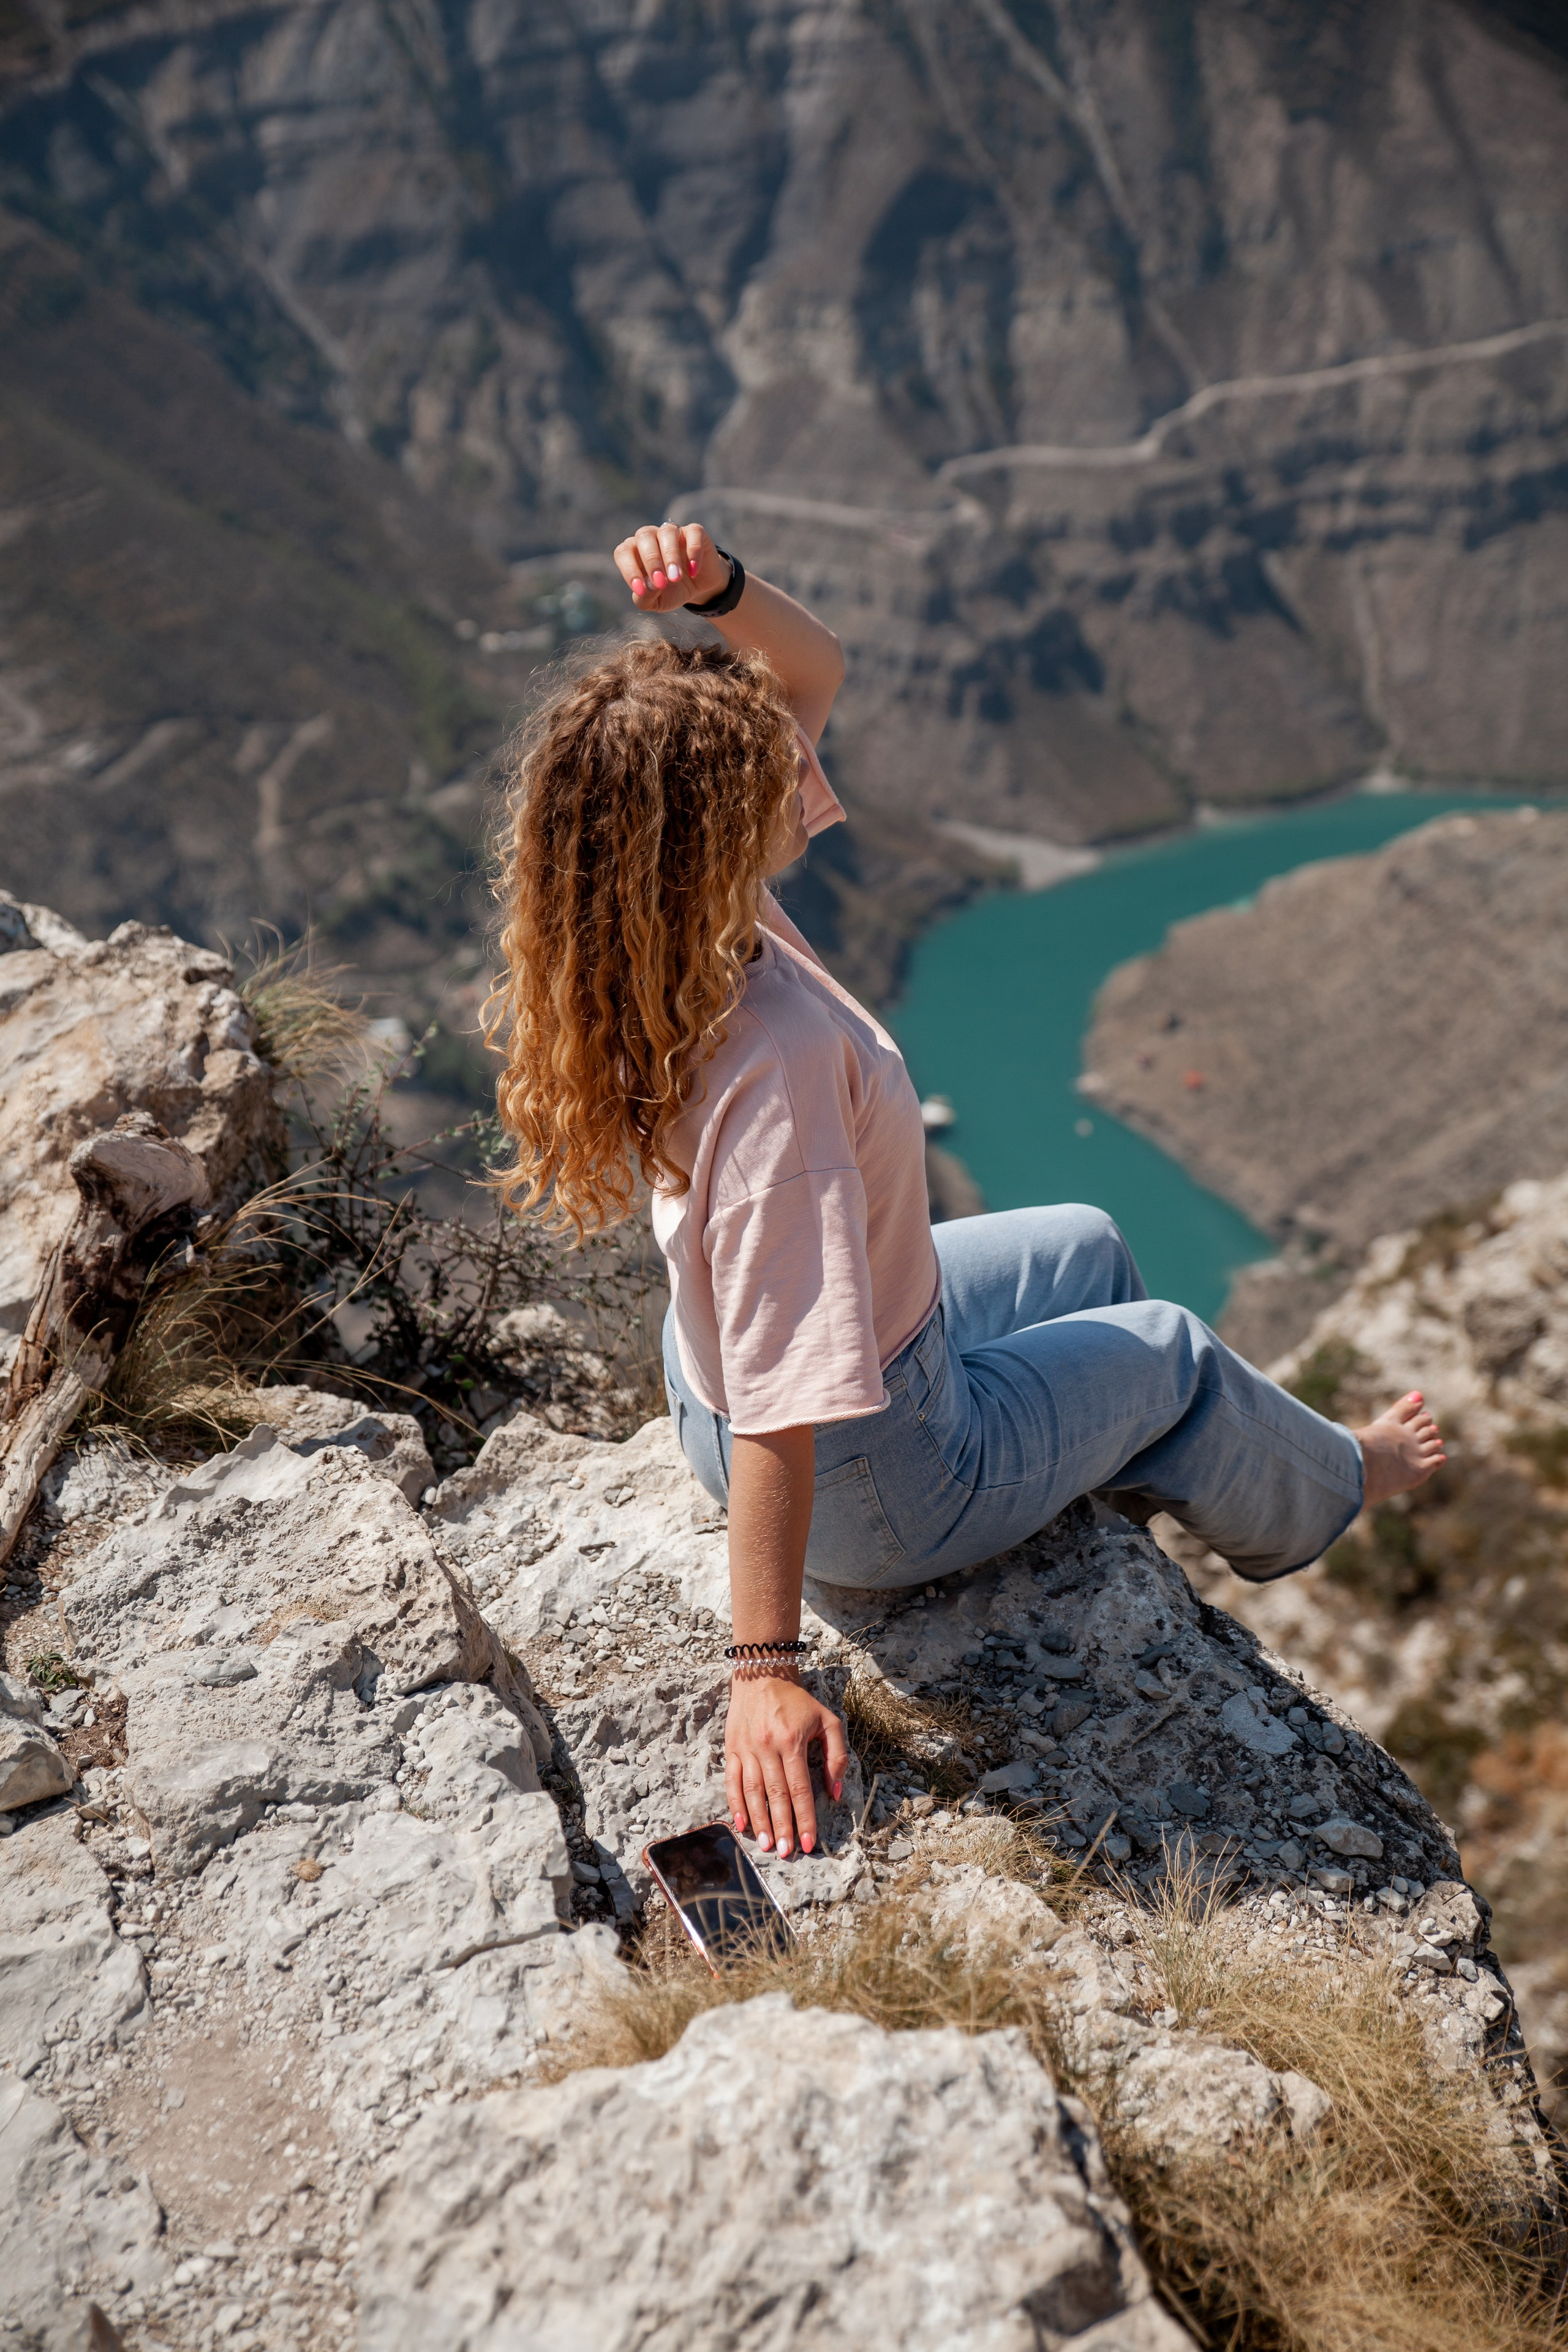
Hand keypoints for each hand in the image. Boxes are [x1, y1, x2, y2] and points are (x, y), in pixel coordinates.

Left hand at [612, 520, 729, 613]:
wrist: (698, 589)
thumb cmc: (671, 592)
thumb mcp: (656, 602)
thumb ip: (646, 598)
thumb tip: (650, 585)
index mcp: (635, 552)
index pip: (623, 552)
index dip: (629, 569)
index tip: (640, 590)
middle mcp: (651, 538)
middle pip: (644, 536)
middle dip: (651, 560)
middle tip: (661, 582)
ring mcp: (673, 532)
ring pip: (667, 532)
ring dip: (670, 555)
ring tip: (677, 578)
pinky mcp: (694, 532)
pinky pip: (692, 533)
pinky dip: (693, 551)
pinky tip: (693, 571)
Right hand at [724, 1669, 848, 1859]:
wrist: (762, 1675)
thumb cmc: (798, 1702)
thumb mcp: (827, 1720)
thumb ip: (836, 1755)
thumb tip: (834, 1792)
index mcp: (792, 1741)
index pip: (799, 1789)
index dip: (805, 1818)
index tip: (809, 1843)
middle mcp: (768, 1747)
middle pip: (775, 1795)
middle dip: (782, 1827)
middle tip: (787, 1852)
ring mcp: (747, 1748)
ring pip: (752, 1792)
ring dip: (759, 1821)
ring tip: (766, 1845)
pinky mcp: (732, 1748)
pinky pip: (732, 1781)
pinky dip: (736, 1804)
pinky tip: (742, 1824)